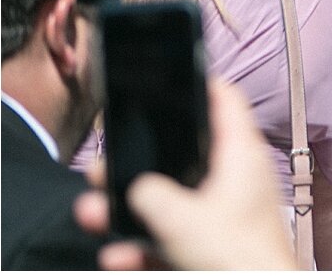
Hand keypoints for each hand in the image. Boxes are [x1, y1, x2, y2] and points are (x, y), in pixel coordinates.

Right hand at [73, 80, 297, 270]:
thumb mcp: (182, 220)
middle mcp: (235, 178)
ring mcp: (224, 212)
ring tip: (91, 214)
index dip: (199, 84)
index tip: (170, 75)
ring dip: (129, 212)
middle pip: (182, 155)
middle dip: (138, 164)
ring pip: (170, 201)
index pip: (225, 102)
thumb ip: (151, 196)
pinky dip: (143, 247)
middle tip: (104, 166)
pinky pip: (172, 238)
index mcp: (240, 156)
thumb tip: (138, 188)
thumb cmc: (236, 256)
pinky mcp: (213, 244)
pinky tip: (118, 256)